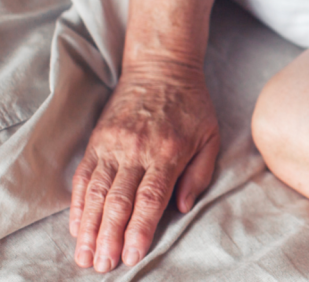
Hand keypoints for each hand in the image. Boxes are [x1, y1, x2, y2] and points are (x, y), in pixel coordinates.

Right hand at [69, 62, 219, 272]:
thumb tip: (184, 207)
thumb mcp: (211, 136)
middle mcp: (136, 150)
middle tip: (103, 266)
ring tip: (85, 255)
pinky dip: (77, 204)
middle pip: (118, 202)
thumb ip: (200, 174)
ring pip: (95, 193)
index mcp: (168, 152)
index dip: (139, 230)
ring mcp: (113, 145)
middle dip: (109, 238)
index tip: (131, 255)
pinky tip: (76, 226)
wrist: (162, 67)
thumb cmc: (192, 106)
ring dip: (89, 228)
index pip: (150, 199)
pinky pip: (83, 176)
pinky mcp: (97, 140)